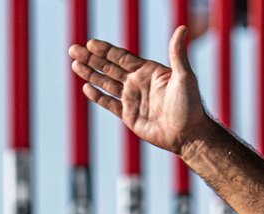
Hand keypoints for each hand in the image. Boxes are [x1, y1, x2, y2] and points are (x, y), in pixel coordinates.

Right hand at [70, 28, 209, 156]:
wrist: (188, 135)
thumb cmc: (190, 105)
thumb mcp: (184, 76)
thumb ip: (178, 54)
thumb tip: (183, 28)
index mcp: (148, 71)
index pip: (121, 57)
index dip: (105, 50)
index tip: (90, 43)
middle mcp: (137, 82)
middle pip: (109, 67)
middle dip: (91, 58)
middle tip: (74, 49)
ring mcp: (132, 99)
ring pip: (106, 83)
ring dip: (90, 74)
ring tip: (74, 64)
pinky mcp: (129, 116)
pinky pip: (110, 104)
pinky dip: (98, 96)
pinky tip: (86, 87)